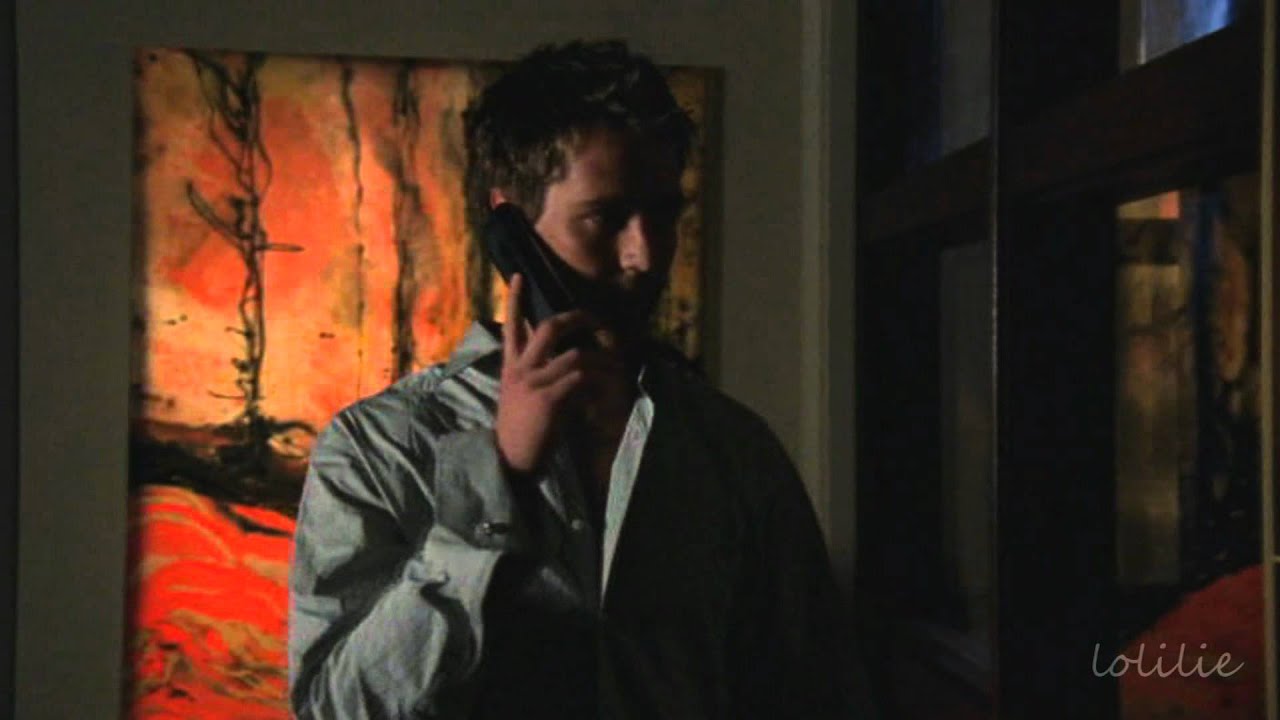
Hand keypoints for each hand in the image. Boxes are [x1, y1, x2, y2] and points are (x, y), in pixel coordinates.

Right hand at [494, 273, 596, 474]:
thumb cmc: (521, 428)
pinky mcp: (548, 398)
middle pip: (550, 327)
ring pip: (575, 354)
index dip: (515, 299)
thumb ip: (542, 374)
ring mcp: (533, 381)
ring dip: (601, 359)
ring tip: (614, 366)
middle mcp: (520, 368)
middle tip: (596, 319)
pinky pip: (581, 378)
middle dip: (577, 318)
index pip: (511, 325)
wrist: (511, 457)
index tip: (518, 275)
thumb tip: (576, 363)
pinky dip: (598, 381)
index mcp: (511, 365)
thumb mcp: (524, 394)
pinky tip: (605, 389)